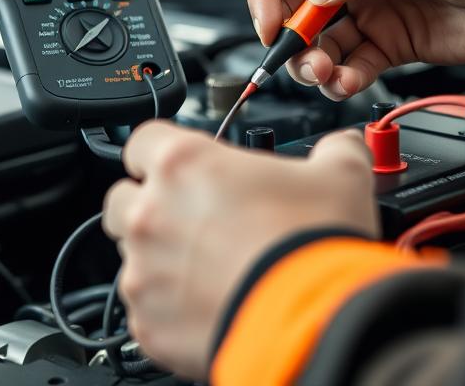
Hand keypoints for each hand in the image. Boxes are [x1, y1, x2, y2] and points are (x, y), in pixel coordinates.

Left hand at [102, 122, 376, 377]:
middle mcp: (151, 213)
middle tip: (196, 224)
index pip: (142, 142)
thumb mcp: (340, 175)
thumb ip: (332, 150)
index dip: (162, 154)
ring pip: (132, 258)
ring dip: (161, 261)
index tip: (182, 169)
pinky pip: (146, 309)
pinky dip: (170, 309)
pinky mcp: (147, 322)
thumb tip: (340, 148)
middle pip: (124, 200)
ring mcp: (142, 271)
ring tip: (210, 272)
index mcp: (184, 164)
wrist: (314, 322)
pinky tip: (210, 306)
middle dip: (151, 209)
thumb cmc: (315, 247)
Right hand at [248, 0, 464, 99]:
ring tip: (328, 74)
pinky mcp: (388, 50)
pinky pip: (350, 70)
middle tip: (303, 57)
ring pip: (318, 48)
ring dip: (313, 66)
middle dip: (288, 39)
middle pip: (293, 13)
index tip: (269, 23)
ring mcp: (368, 17)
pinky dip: (343, 81)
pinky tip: (351, 81)